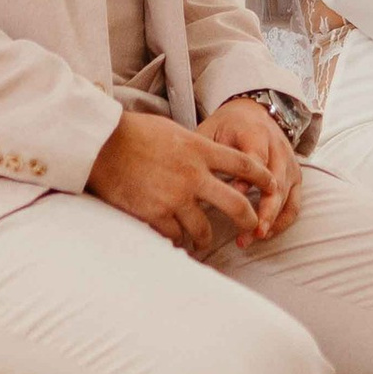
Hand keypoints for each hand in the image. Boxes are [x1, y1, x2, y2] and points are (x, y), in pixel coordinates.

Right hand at [86, 108, 271, 256]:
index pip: (244, 164)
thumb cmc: (131, 132)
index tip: (272, 185)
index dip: (263, 177)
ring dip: (205, 238)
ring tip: (202, 242)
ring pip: (204, 229)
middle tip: (251, 227)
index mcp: (200, 150)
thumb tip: (204, 155)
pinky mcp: (155, 214)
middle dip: (248, 219)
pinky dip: (176, 241)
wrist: (101, 144)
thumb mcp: (171, 131)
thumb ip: (193, 146)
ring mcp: (175, 197)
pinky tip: (175, 242)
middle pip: (236, 204)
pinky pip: (175, 236)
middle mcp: (193, 175)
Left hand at [199, 97, 301, 245]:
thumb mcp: (212, 129)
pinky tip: (264, 235)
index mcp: (256, 134)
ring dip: (271, 220)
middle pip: (276, 183)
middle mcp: (278, 149)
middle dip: (264, 211)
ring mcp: (289, 164)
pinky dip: (282, 222)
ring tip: (252, 238)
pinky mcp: (295, 177)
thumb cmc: (228, 126)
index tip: (233, 196)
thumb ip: (204, 152)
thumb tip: (190, 180)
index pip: (255, 160)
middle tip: (247, 231)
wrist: (254, 113)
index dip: (247, 180)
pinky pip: (294, 204)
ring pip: (286, 197)